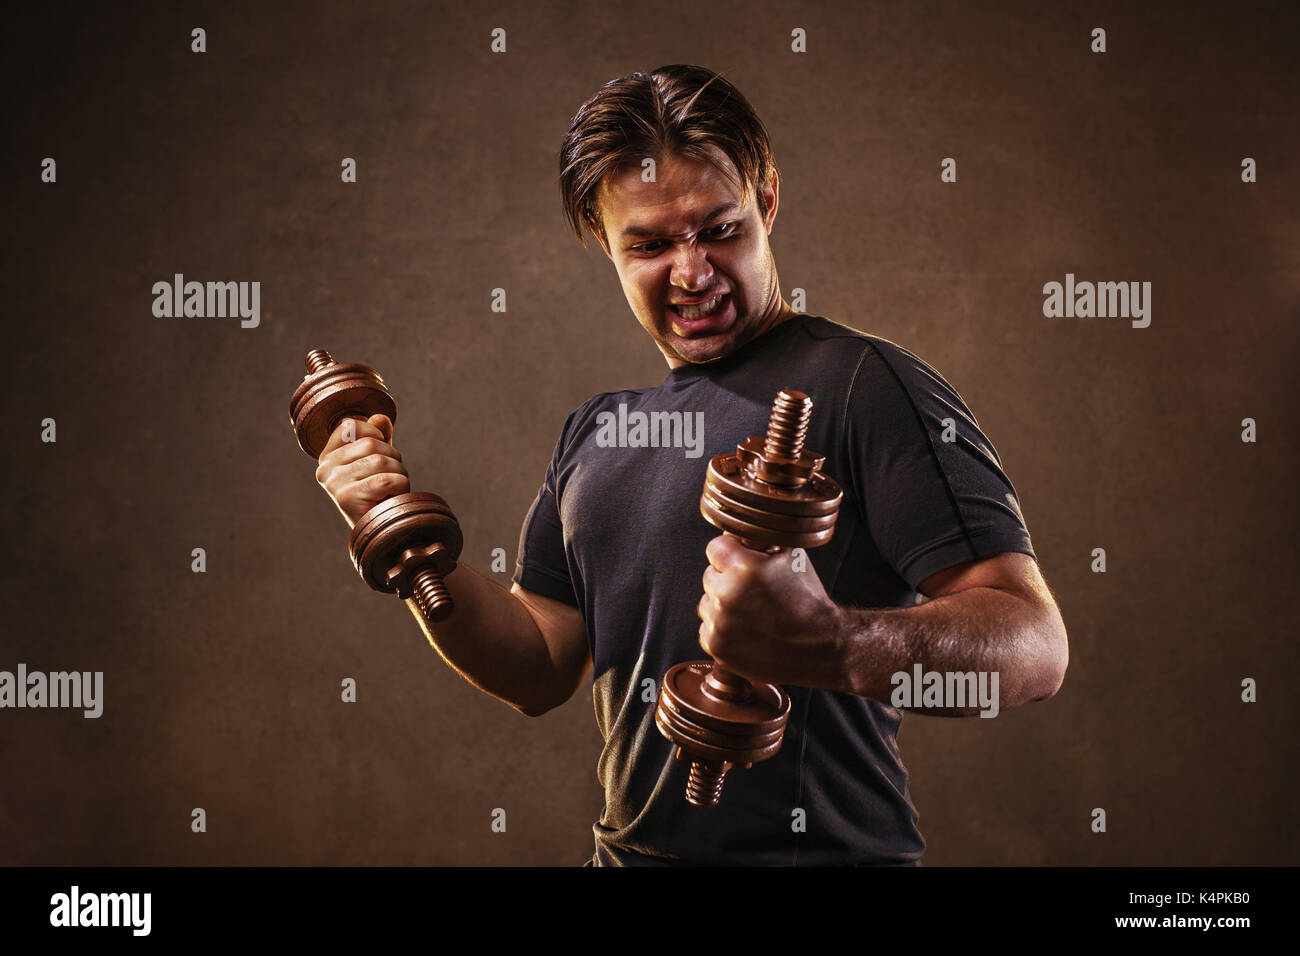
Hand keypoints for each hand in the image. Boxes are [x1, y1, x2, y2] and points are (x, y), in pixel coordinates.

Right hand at [314, 413, 409, 527]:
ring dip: (399, 474)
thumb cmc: (378, 495)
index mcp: (327, 456)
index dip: (376, 435)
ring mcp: (333, 483)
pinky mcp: (347, 498)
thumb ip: (378, 437)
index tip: (380, 456)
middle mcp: (324, 469)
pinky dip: (400, 487)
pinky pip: (387, 480)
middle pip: (371, 443)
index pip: (352, 425)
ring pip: (382, 461)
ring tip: (391, 490)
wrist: (379, 533)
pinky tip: (392, 497)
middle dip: (393, 459)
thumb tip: (381, 417)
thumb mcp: (377, 461)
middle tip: (391, 479)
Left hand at [697, 534, 842, 688]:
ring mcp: (720, 623)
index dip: (730, 554)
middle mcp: (727, 594)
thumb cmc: (807, 600)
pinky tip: (747, 631)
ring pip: (707, 604)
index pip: (715, 548)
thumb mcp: (791, 556)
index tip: (741, 565)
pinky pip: (707, 629)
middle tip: (753, 593)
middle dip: (726, 581)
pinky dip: (722, 631)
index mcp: (744, 567)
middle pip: (709, 576)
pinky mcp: (717, 646)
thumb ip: (762, 539)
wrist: (819, 646)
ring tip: (752, 614)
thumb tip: (739, 530)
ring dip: (722, 607)